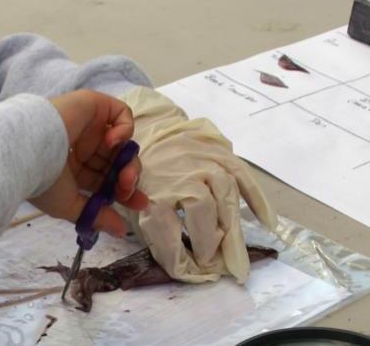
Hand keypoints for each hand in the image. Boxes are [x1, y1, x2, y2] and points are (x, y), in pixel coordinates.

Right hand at [29, 89, 149, 237]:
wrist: (27, 148)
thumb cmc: (42, 179)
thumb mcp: (68, 204)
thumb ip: (96, 216)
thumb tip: (120, 232)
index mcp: (72, 168)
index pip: (105, 179)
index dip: (123, 191)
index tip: (139, 204)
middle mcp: (81, 145)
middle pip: (116, 162)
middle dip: (128, 178)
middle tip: (128, 189)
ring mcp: (89, 125)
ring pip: (122, 143)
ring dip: (128, 160)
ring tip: (124, 175)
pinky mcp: (93, 105)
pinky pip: (121, 115)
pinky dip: (125, 129)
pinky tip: (113, 142)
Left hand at [117, 87, 277, 282]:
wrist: (149, 130)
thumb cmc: (140, 173)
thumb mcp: (133, 201)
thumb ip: (151, 228)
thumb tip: (181, 265)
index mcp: (152, 186)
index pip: (166, 227)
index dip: (177, 254)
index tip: (187, 271)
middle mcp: (181, 172)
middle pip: (202, 210)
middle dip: (210, 242)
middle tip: (216, 266)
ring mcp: (204, 161)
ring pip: (225, 195)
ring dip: (232, 228)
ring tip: (236, 254)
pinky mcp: (221, 153)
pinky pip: (244, 176)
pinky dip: (258, 199)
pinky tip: (267, 222)